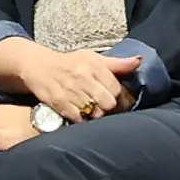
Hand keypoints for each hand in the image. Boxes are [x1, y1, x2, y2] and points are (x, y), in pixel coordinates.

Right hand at [0, 38, 126, 120]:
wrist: (39, 66)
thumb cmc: (71, 63)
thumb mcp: (93, 58)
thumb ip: (117, 64)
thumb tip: (139, 61)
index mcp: (94, 64)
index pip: (116, 89)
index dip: (121, 98)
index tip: (121, 102)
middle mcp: (82, 77)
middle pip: (108, 103)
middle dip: (111, 109)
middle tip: (109, 109)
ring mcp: (70, 91)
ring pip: (95, 114)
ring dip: (98, 116)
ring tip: (96, 112)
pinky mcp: (59, 103)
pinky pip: (79, 120)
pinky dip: (83, 121)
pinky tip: (83, 116)